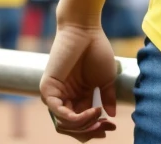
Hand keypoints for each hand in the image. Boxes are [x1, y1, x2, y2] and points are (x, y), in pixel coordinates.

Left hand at [40, 24, 117, 139]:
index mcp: (77, 97)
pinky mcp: (47, 89)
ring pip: (63, 124)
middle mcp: (64, 98)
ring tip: (98, 115)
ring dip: (83, 125)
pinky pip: (58, 112)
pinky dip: (75, 117)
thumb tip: (111, 116)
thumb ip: (107, 97)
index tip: (112, 128)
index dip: (96, 129)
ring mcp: (55, 94)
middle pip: (71, 127)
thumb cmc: (97, 49)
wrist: (85, 29)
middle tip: (105, 127)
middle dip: (89, 131)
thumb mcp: (105, 79)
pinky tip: (91, 111)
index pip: (82, 123)